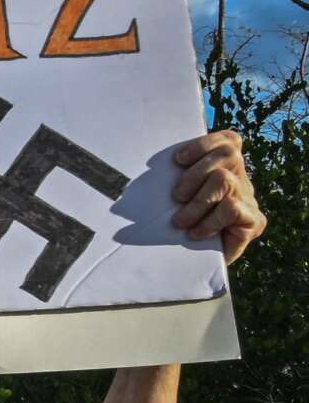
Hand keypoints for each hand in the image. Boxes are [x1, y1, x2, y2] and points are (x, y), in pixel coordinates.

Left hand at [171, 130, 263, 262]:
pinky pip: (231, 208)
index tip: (178, 160)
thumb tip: (148, 167)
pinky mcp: (255, 221)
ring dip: (197, 201)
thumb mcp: (176, 197)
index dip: (204, 144)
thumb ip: (175, 178)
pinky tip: (196, 233)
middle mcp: (242, 179)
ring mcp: (250, 199)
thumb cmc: (179, 224)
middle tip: (176, 197)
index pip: (229, 140)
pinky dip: (209, 221)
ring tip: (180, 221)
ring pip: (225, 180)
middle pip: (228, 154)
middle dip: (195, 173)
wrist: (196, 262)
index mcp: (226, 167)